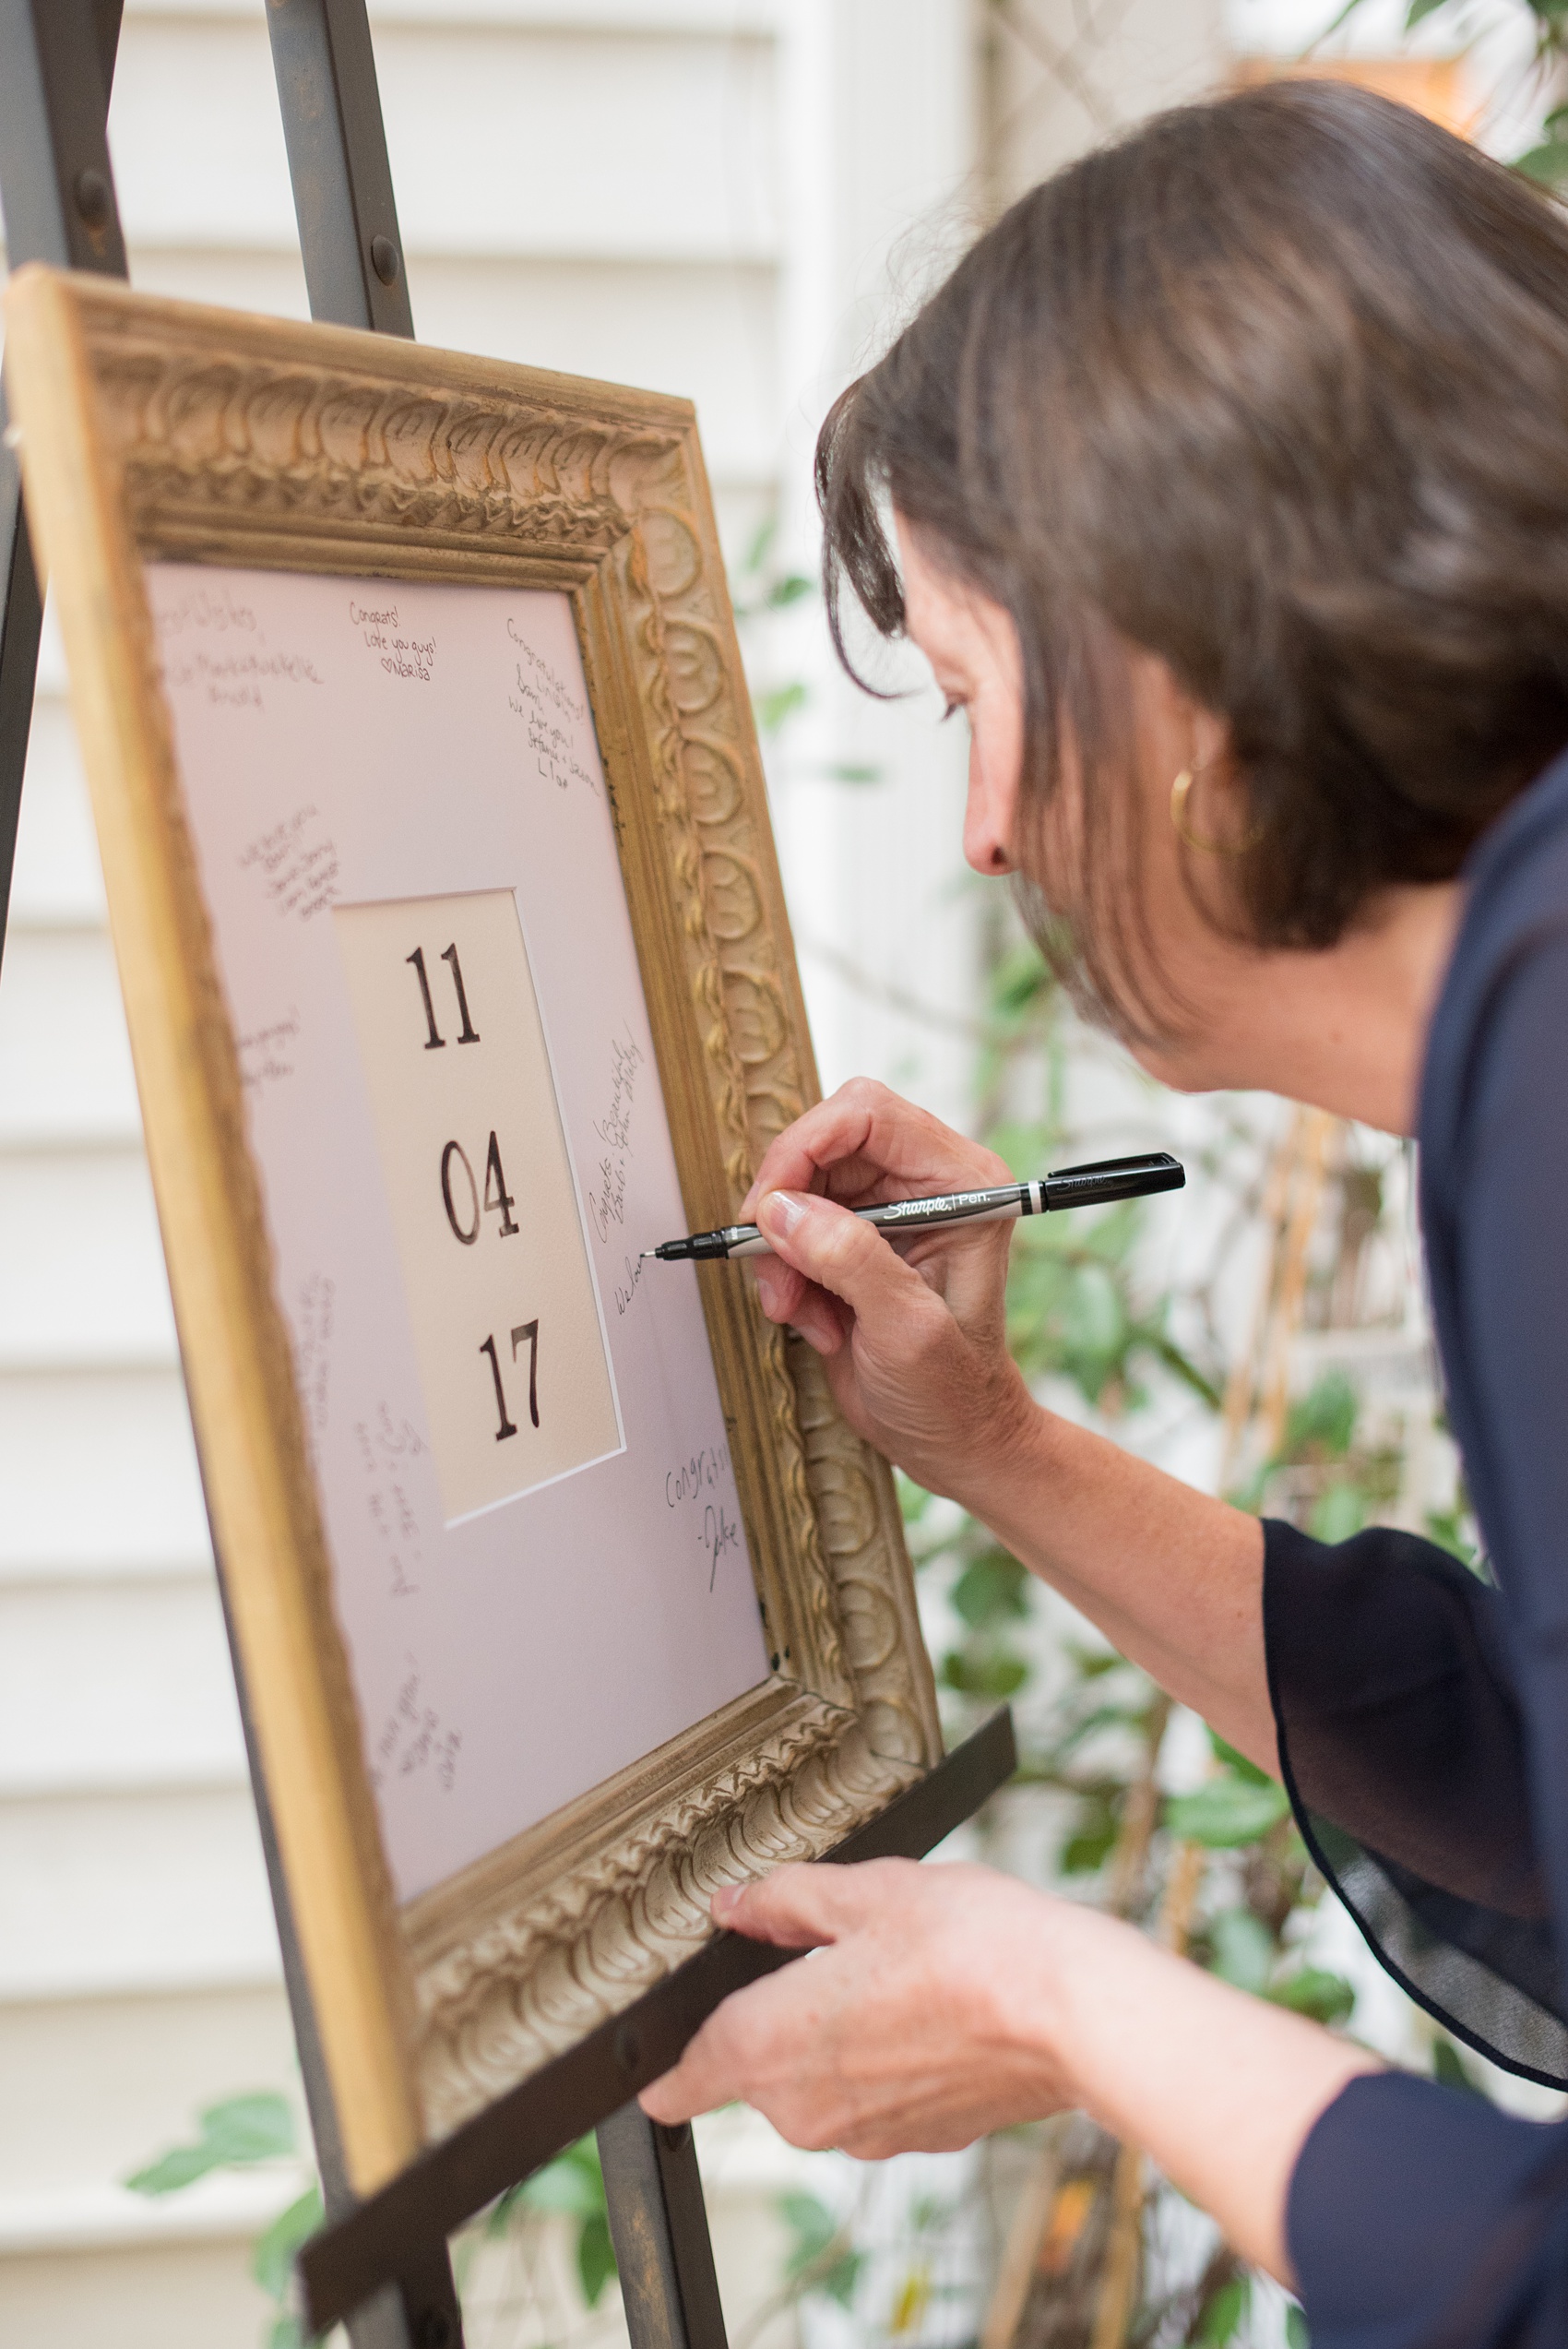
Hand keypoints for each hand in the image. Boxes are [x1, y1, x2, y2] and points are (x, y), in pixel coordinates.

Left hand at [638, 1857, 1093, 2156]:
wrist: (1070, 2014)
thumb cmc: (970, 1945)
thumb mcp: (864, 1892)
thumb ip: (783, 1902)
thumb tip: (736, 1906)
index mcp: (769, 2044)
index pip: (681, 2077)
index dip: (662, 2062)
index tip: (657, 2049)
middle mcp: (804, 2108)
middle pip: (754, 2066)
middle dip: (775, 2015)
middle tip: (828, 1951)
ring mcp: (862, 2134)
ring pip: (816, 2081)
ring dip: (835, 2035)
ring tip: (894, 1970)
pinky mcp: (915, 2140)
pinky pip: (871, 2097)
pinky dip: (885, 2058)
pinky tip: (926, 2007)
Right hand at [740, 1079, 1037, 1502]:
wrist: (951, 1439)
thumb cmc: (955, 1390)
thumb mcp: (908, 1328)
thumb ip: (850, 1260)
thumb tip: (783, 1210)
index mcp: (962, 1181)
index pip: (868, 1115)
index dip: (806, 1146)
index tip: (770, 1204)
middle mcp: (925, 1183)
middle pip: (823, 1144)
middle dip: (786, 1209)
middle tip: (775, 1268)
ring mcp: (887, 1210)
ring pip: (798, 1189)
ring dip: (781, 1252)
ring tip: (799, 1310)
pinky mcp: (852, 1240)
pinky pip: (791, 1229)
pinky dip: (785, 1274)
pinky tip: (815, 1321)